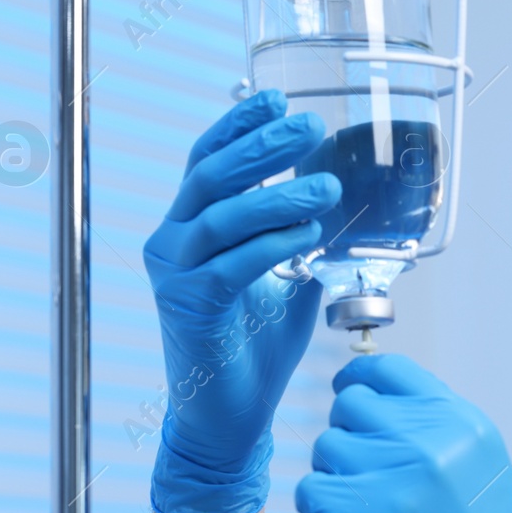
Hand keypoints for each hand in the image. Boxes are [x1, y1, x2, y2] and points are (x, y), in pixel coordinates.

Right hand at [143, 90, 341, 512]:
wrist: (228, 416)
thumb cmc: (253, 348)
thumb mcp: (285, 281)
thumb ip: (297, 240)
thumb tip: (339, 204)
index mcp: (191, 228)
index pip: (207, 160)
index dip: (238, 124)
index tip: (275, 96)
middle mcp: (172, 243)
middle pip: (213, 175)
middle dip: (263, 146)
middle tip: (309, 126)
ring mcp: (175, 275)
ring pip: (223, 215)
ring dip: (279, 195)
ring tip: (326, 187)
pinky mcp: (189, 307)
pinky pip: (232, 264)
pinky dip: (272, 244)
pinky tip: (307, 235)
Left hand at [294, 354, 511, 512]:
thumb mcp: (486, 474)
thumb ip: (439, 437)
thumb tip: (382, 413)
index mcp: (463, 424)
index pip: (386, 370)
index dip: (361, 385)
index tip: (354, 407)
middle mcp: (427, 441)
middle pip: (348, 406)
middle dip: (349, 438)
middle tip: (363, 479)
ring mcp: (391, 479)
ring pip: (325, 449)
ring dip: (334, 478)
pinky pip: (310, 491)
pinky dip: (319, 512)